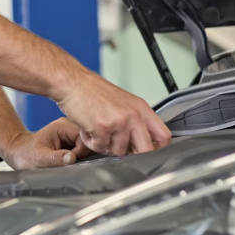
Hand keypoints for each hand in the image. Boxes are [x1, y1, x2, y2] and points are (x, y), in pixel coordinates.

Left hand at [0, 118, 91, 169]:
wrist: (19, 153)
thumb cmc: (26, 153)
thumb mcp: (40, 158)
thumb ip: (56, 158)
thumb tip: (72, 158)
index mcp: (62, 127)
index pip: (84, 138)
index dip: (82, 152)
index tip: (73, 161)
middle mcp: (69, 127)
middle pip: (89, 142)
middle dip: (83, 155)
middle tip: (71, 163)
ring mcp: (71, 134)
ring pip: (88, 146)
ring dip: (81, 157)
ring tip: (67, 162)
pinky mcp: (71, 141)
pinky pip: (83, 150)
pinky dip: (79, 158)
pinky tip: (69, 162)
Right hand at [55, 70, 171, 155]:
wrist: (70, 81)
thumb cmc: (91, 90)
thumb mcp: (121, 101)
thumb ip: (134, 120)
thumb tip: (139, 142)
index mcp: (141, 108)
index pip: (164, 136)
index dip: (156, 148)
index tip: (145, 151)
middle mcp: (133, 115)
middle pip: (145, 150)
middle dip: (131, 153)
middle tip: (118, 146)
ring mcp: (119, 121)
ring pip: (119, 151)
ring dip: (105, 146)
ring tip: (96, 130)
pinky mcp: (102, 127)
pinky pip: (100, 147)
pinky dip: (91, 142)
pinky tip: (87, 129)